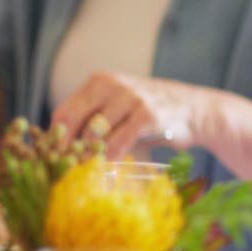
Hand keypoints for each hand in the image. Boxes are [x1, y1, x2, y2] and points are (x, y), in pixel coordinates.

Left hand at [51, 72, 217, 159]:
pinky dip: (112, 157)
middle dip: (71, 148)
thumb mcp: (120, 106)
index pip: (65, 112)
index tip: (55, 159)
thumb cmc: (151, 112)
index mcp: (100, 81)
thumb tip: (63, 148)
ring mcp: (132, 99)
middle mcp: (114, 85)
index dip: (57, 139)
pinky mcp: (149, 116)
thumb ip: (94, 119)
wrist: (196, 110)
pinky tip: (112, 166)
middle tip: (70, 168)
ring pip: (97, 134)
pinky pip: (120, 142)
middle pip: (76, 122)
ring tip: (92, 169)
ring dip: (92, 155)